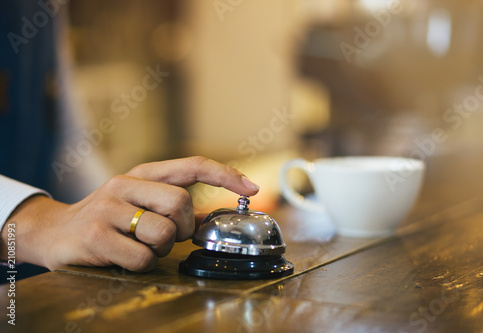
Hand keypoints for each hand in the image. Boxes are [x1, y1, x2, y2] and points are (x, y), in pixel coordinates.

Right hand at [0, 156, 258, 271]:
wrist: (54, 231)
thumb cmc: (108, 218)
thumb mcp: (140, 202)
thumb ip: (173, 205)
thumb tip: (210, 219)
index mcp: (143, 174)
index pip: (192, 166)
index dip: (225, 174)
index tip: (251, 188)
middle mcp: (126, 184)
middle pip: (182, 204)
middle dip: (183, 228)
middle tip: (168, 236)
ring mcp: (108, 208)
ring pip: (163, 232)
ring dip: (160, 248)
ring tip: (140, 246)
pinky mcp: (94, 235)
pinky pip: (141, 257)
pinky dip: (140, 264)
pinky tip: (123, 257)